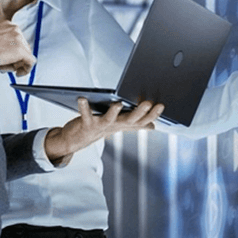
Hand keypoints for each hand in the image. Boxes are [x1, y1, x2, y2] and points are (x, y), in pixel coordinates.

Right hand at [0, 21, 35, 75]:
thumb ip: (3, 42)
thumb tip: (10, 52)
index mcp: (9, 25)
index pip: (18, 41)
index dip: (13, 53)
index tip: (6, 59)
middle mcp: (16, 29)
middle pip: (24, 48)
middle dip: (15, 60)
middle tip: (4, 66)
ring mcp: (19, 39)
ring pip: (26, 56)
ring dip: (16, 65)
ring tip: (3, 67)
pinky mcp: (21, 50)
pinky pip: (31, 62)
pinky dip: (26, 69)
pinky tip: (17, 73)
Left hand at [44, 98, 164, 164]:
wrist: (76, 140)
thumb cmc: (99, 128)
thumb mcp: (119, 125)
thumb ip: (135, 124)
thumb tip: (153, 126)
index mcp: (123, 124)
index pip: (142, 120)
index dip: (152, 115)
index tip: (161, 105)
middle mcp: (114, 126)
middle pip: (129, 120)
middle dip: (139, 112)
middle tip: (148, 103)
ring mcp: (100, 126)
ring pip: (109, 120)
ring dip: (114, 112)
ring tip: (118, 103)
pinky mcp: (86, 124)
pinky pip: (85, 114)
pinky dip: (83, 107)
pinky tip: (82, 98)